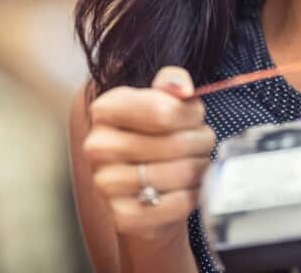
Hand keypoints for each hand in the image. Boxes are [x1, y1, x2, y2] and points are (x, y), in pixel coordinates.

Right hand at [82, 66, 216, 243]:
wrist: (142, 190)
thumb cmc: (155, 138)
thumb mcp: (159, 101)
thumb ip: (171, 83)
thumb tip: (182, 87)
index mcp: (105, 109)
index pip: (162, 110)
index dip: (191, 114)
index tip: (196, 116)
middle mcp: (97, 146)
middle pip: (175, 143)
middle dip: (201, 142)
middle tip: (203, 143)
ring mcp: (106, 184)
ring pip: (179, 173)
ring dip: (199, 168)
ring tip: (197, 163)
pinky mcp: (122, 216)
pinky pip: (176, 204)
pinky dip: (192, 196)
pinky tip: (188, 188)